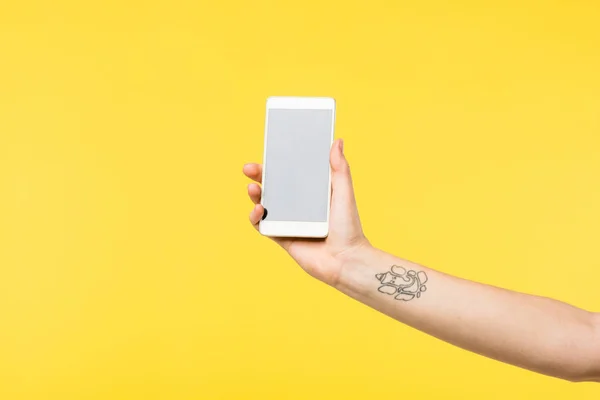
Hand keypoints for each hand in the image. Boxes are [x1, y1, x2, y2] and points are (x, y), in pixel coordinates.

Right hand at [243, 138, 370, 285]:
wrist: (346, 260)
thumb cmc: (349, 228)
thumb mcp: (344, 193)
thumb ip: (339, 168)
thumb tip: (336, 141)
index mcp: (311, 193)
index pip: (290, 173)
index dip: (277, 163)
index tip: (268, 151)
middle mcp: (298, 206)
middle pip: (272, 186)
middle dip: (258, 176)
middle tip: (249, 168)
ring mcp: (288, 222)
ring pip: (264, 204)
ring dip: (254, 195)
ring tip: (253, 188)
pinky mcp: (281, 238)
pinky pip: (262, 225)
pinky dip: (255, 217)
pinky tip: (259, 210)